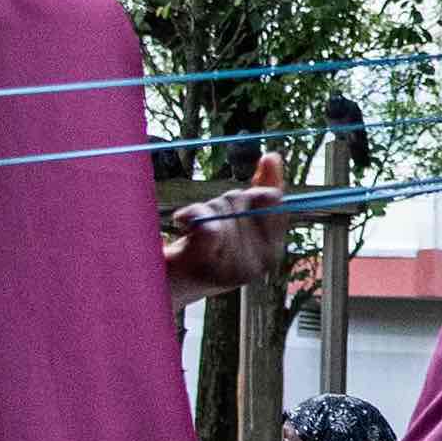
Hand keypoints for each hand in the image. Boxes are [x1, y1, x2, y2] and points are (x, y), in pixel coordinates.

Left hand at [161, 151, 290, 297]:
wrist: (167, 284)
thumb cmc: (203, 251)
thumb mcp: (238, 222)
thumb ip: (260, 192)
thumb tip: (273, 157)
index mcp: (269, 254)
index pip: (273, 201)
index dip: (251, 190)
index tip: (230, 203)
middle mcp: (256, 266)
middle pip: (244, 200)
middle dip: (221, 202)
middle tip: (203, 224)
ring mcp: (231, 269)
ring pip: (221, 208)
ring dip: (202, 210)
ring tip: (190, 232)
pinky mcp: (205, 266)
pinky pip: (208, 225)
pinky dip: (192, 215)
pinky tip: (182, 222)